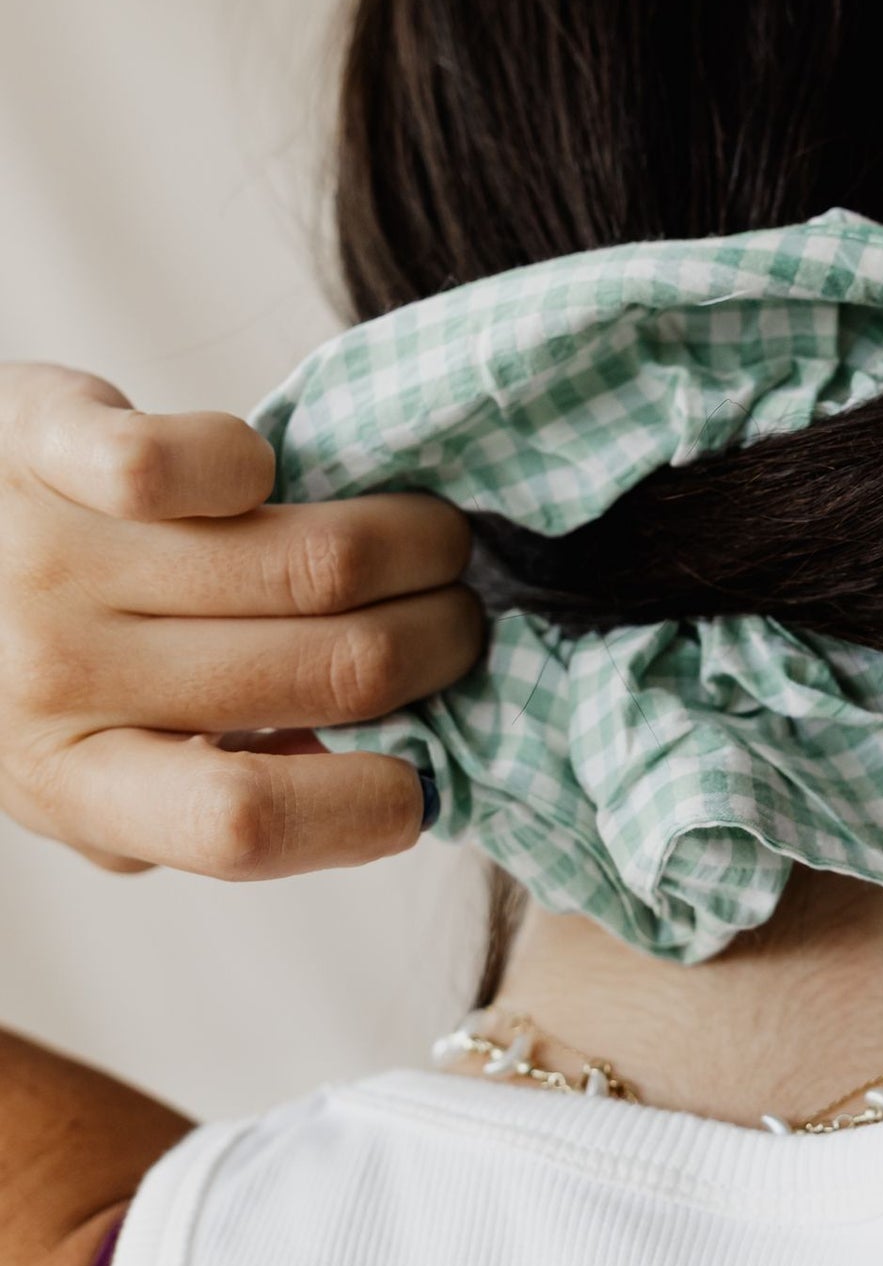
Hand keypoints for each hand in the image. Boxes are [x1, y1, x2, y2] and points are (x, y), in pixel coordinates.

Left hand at [0, 363, 483, 877]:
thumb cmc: (27, 664)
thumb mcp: (95, 772)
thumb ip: (210, 793)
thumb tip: (387, 772)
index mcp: (74, 782)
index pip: (244, 824)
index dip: (368, 808)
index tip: (424, 779)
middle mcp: (59, 677)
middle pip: (328, 668)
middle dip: (439, 641)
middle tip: (458, 617)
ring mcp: (50, 556)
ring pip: (312, 559)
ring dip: (412, 543)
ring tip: (431, 540)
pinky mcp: (48, 442)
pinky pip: (201, 460)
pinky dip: (263, 463)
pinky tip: (271, 476)